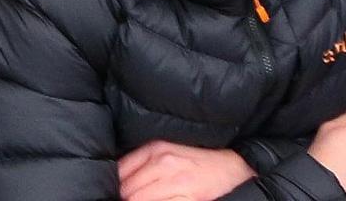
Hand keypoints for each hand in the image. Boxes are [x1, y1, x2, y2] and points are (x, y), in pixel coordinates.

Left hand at [117, 140, 254, 200]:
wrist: (231, 165)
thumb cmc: (195, 160)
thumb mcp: (166, 151)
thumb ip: (142, 162)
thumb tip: (119, 179)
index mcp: (154, 149)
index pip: (120, 172)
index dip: (114, 186)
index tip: (114, 194)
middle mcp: (163, 163)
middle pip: (127, 189)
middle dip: (124, 198)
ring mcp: (177, 181)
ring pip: (139, 200)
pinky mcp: (190, 197)